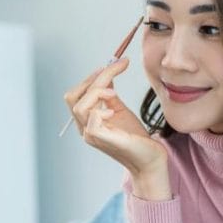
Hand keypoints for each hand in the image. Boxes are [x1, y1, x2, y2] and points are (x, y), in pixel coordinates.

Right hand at [63, 58, 168, 190]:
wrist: (149, 158)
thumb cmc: (135, 137)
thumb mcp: (119, 109)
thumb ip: (109, 94)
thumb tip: (107, 74)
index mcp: (86, 120)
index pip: (76, 94)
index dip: (91, 77)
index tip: (112, 64)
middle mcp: (84, 128)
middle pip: (72, 98)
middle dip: (93, 79)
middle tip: (114, 71)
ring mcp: (91, 135)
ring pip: (79, 107)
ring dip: (96, 92)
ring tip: (113, 92)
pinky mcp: (102, 140)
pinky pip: (91, 121)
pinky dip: (101, 110)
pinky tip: (113, 111)